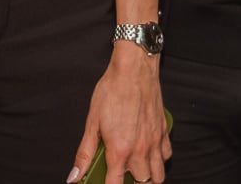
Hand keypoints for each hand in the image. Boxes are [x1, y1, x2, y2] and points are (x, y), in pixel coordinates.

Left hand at [68, 43, 169, 182]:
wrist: (134, 68)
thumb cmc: (112, 91)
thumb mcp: (92, 122)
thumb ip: (85, 154)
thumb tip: (74, 177)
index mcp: (120, 151)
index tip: (104, 183)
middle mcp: (140, 150)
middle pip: (142, 183)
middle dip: (131, 183)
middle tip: (120, 174)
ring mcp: (155, 141)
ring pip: (158, 175)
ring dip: (148, 177)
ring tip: (136, 171)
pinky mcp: (163, 130)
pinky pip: (166, 155)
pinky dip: (159, 159)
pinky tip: (149, 153)